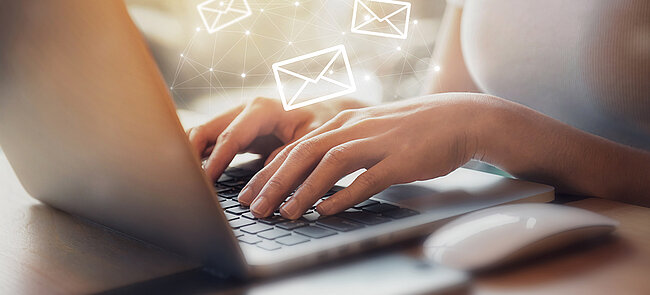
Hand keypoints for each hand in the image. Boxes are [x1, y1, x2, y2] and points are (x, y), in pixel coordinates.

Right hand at [187, 97, 366, 180]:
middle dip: (191, 154)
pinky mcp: (239, 131)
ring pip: (204, 135)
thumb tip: (267, 179)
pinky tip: (195, 177)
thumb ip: (290, 156)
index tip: (205, 182)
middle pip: (206, 130)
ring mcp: (239, 120)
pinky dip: (201, 157)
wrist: (330, 110)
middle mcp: (246, 110)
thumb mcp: (313, 139)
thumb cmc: (324, 122)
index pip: (230, 136)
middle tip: (184, 181)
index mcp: (263, 109)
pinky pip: (212, 142)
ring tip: (184, 181)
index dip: (216, 160)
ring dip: (192, 156)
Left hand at [239, 93, 497, 218]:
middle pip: (304, 153)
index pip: (295, 146)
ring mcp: (376, 142)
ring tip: (285, 213)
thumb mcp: (368, 131)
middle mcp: (354, 128)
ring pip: (329, 164)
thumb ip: (340, 147)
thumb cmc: (409, 130)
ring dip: (303, 190)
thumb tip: (311, 177)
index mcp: (342, 121)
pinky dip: (342, 196)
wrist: (456, 120)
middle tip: (255, 207)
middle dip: (275, 181)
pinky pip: (365, 179)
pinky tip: (325, 211)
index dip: (268, 171)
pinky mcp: (399, 159)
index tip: (248, 193)